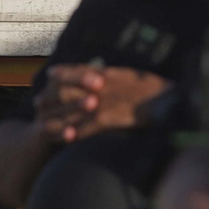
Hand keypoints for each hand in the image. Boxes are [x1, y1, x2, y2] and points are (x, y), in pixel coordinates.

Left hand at [34, 63, 170, 142]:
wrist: (172, 100)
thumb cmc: (159, 92)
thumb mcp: (137, 78)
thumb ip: (121, 78)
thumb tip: (108, 77)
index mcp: (112, 73)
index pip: (82, 68)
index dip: (64, 71)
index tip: (50, 73)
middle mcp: (104, 85)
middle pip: (70, 88)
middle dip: (52, 96)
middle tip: (36, 102)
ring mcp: (106, 101)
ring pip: (74, 108)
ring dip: (58, 116)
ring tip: (43, 122)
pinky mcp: (111, 117)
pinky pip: (89, 126)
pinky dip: (77, 132)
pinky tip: (66, 139)